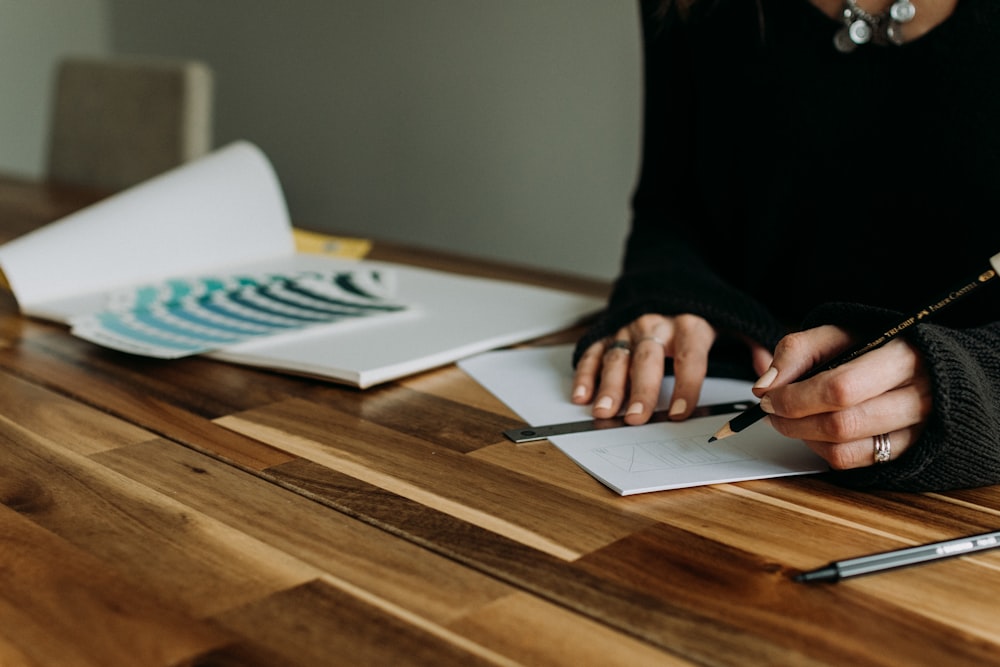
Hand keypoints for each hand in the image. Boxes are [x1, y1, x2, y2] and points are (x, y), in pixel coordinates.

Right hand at [572, 313, 771, 424]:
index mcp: (689, 324)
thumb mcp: (734, 319)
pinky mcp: (608, 331)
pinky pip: (594, 352)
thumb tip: (769, 378)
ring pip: (617, 357)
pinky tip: (582, 396)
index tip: (682, 411)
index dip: (686, 385)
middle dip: (641, 390)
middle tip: (637, 418)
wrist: (668, 276)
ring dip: (609, 386)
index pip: (689, 357)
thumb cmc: (700, 309)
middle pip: (648, 360)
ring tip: (605, 411)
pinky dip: (585, 373)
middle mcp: (656, 325)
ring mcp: (629, 328)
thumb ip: (753, 346)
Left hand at [752, 325, 931, 468]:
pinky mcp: (906, 451)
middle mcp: (918, 398)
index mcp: (902, 358)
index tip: (769, 396)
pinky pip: (854, 462)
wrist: (918, 364)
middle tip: (771, 410)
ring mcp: (916, 430)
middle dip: (794, 421)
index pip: (841, 388)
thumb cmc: (872, 347)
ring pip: (845, 449)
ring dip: (804, 437)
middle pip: (842, 424)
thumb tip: (765, 386)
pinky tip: (813, 432)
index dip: (796, 398)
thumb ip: (796, 352)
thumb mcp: (835, 334)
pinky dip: (822, 450)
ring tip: (789, 420)